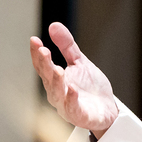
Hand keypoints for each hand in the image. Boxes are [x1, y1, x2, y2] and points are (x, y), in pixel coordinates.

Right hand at [30, 22, 118, 136]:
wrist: (107, 109)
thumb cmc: (90, 87)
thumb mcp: (79, 62)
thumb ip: (66, 47)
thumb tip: (53, 25)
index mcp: (55, 80)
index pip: (43, 66)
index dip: (37, 54)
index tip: (34, 40)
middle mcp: (57, 93)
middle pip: (48, 78)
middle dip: (45, 65)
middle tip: (43, 51)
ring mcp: (67, 105)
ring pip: (57, 94)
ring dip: (56, 82)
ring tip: (58, 70)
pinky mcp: (79, 115)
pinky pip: (73, 108)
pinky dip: (71, 99)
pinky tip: (72, 88)